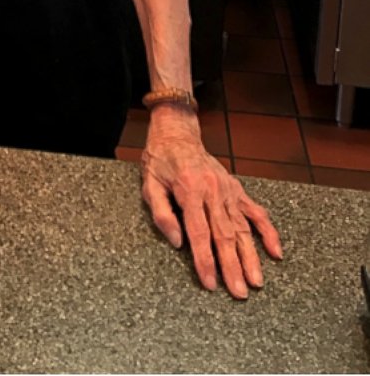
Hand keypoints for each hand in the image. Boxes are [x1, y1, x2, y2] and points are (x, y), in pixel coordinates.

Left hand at [139, 107, 282, 298]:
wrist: (178, 134)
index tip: (210, 283)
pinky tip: (276, 252)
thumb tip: (177, 242)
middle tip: (239, 293)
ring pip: (242, 228)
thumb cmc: (160, 161)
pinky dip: (268, 231)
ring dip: (251, 256)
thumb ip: (161, 213)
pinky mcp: (236, 188)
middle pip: (224, 235)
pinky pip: (256, 211)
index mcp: (189, 190)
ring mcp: (228, 190)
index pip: (198, 233)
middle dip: (232, 266)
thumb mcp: (149, 184)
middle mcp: (212, 191)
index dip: (204, 260)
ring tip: (257, 281)